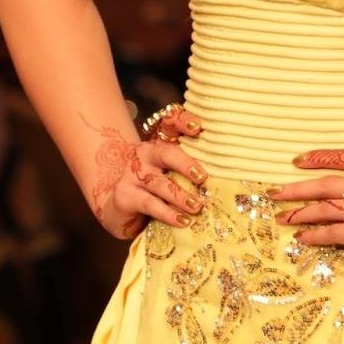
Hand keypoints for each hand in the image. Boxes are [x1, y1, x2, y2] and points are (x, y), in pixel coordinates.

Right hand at [80, 108, 208, 239]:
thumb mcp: (170, 171)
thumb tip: (224, 174)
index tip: (198, 127)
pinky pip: (150, 204)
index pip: (170, 125)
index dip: (183, 122)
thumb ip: (191, 167)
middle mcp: (146, 154)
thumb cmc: (155, 185)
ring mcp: (133, 174)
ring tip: (197, 206)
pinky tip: (183, 221)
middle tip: (202, 177)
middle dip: (185, 164)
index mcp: (160, 143)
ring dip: (180, 196)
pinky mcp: (125, 196)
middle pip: (166, 153)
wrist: (119, 203)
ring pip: (160, 184)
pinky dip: (168, 214)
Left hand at [268, 141, 343, 287]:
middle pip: (330, 182)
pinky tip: (301, 239)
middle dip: (298, 186)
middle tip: (274, 192)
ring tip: (280, 217)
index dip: (323, 157)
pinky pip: (338, 231)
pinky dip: (316, 234)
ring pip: (329, 206)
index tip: (299, 160)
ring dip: (301, 211)